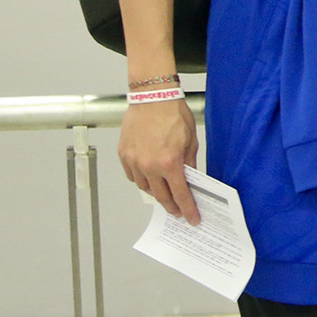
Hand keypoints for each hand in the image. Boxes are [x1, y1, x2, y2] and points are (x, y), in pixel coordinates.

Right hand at [119, 99, 201, 223]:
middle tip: (177, 212)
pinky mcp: (124, 155)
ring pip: (144, 188)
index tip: (192, 219)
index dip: (187, 209)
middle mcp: (150, 166)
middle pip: (161, 196)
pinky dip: (141, 180)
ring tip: (164, 194)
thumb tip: (191, 179)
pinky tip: (149, 178)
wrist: (153, 98)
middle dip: (171, 207)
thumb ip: (190, 163)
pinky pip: (132, 176)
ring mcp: (134, 161)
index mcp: (170, 163)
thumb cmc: (174, 115)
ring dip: (156, 193)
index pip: (180, 194)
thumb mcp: (191, 141)